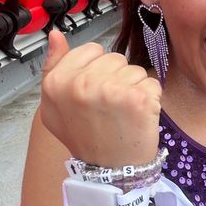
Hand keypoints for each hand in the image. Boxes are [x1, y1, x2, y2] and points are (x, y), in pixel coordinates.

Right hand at [40, 30, 161, 166]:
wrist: (109, 171)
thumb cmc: (85, 137)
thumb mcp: (55, 105)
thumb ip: (54, 67)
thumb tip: (56, 34)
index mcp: (57, 82)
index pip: (92, 50)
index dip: (98, 70)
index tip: (95, 94)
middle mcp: (80, 84)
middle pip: (115, 58)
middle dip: (117, 78)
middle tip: (110, 108)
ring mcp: (109, 90)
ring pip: (135, 70)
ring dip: (134, 89)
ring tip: (123, 114)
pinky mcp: (137, 99)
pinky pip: (152, 84)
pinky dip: (151, 99)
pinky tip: (138, 118)